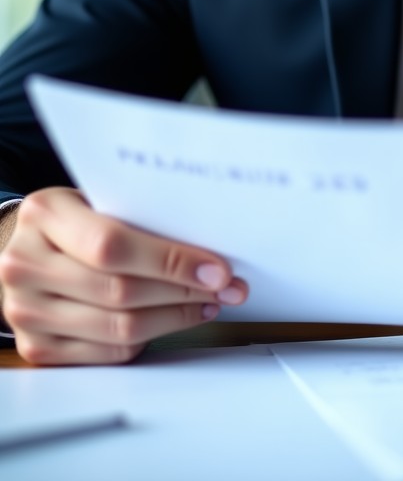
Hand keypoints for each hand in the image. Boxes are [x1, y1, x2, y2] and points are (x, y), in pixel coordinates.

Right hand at [0, 187, 247, 364]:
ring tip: (210, 302)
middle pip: (120, 291)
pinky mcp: (37, 347)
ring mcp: (26, 310)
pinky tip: (178, 318)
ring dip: (177, 317)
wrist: (30, 244)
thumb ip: (143, 217)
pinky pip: (108, 353)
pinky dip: (152, 338)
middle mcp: (25, 264)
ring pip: (119, 327)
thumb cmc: (81, 216)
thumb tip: (212, 251)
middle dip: (186, 292)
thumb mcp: (102, 198)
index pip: (113, 245)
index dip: (171, 261)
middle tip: (229, 288)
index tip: (218, 269)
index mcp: (45, 214)